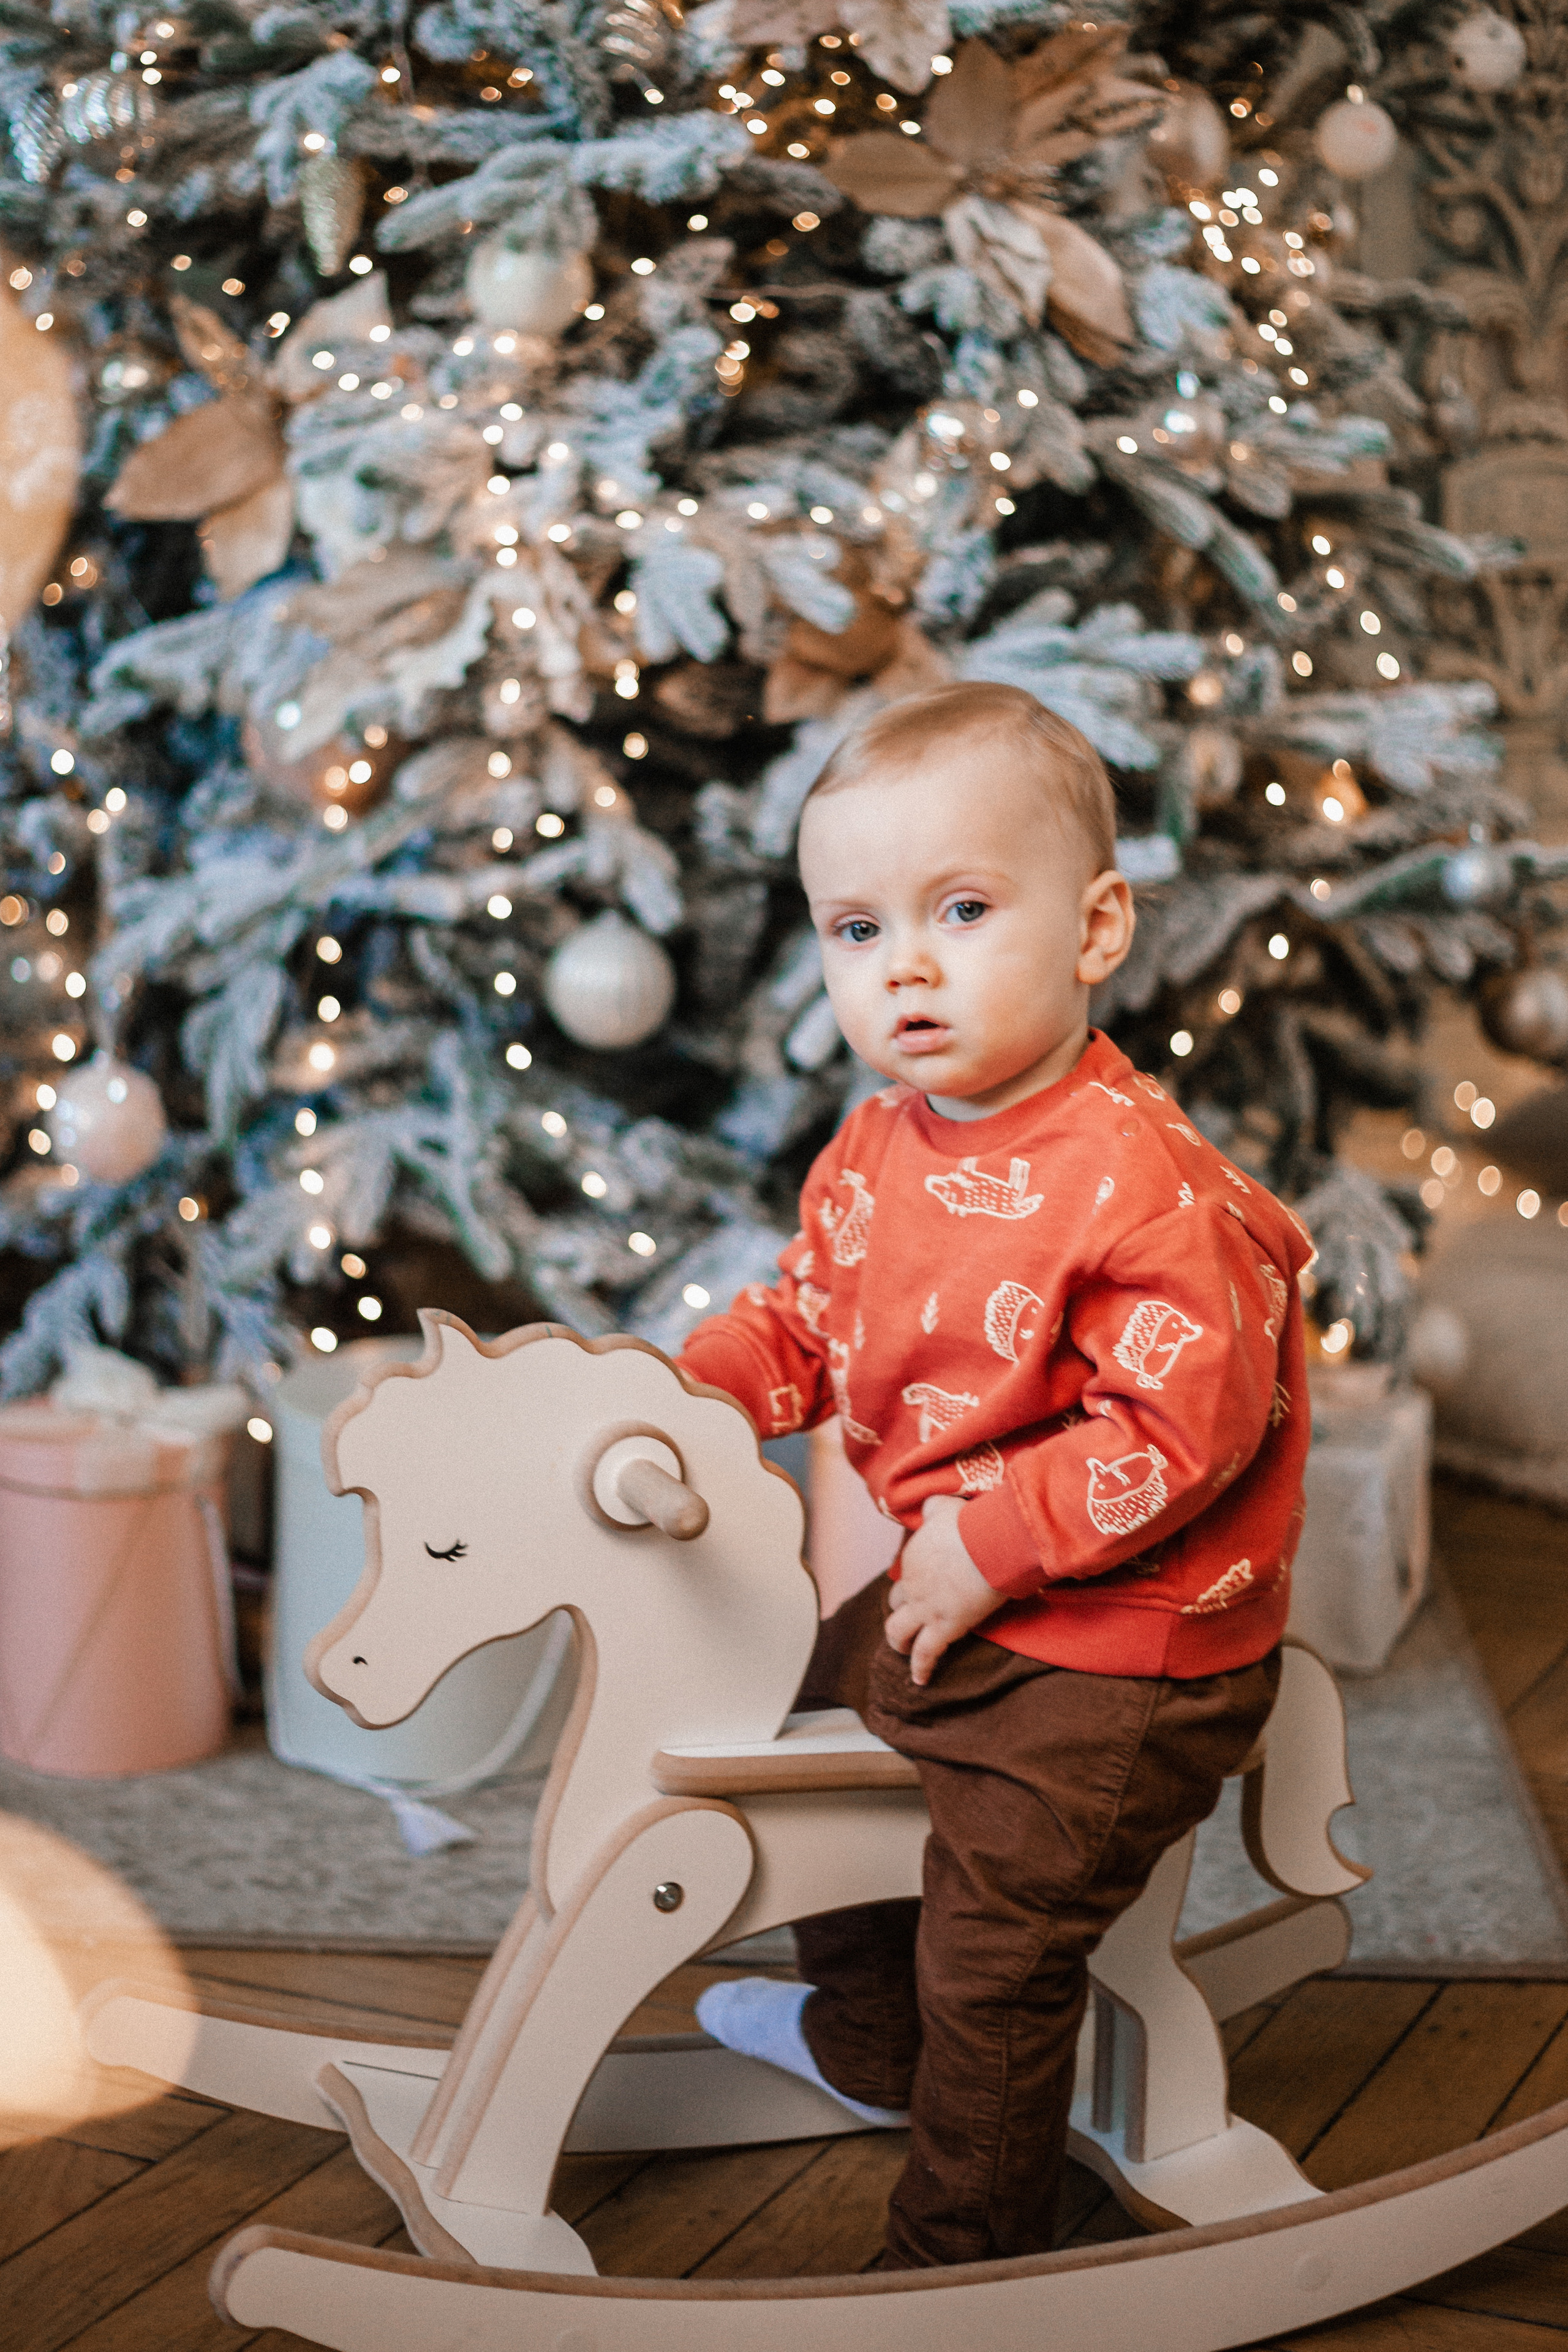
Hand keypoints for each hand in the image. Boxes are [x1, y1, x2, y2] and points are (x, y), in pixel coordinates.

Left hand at [884, 1495, 1004, 1687]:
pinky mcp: (943, 1627)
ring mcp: (924, 1608)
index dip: (913, 1584)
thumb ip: (934, 1508)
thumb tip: (929, 1506)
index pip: (906, 1575)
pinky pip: (924, 1654)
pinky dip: (920, 1668)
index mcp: (914, 1558)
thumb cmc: (972, 1524)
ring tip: (905, 1653)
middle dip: (902, 1613)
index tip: (922, 1589)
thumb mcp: (945, 1507)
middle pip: (896, 1604)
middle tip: (911, 1621)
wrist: (989, 1543)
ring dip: (900, 1643)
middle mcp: (912, 1584)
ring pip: (898, 1632)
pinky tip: (920, 1680)